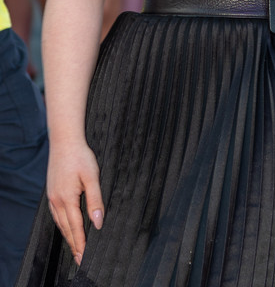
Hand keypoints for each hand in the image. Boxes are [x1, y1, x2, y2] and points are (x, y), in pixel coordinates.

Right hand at [47, 140, 103, 265]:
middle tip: (80, 259)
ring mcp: (52, 196)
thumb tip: (98, 222)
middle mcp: (56, 200)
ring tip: (75, 247)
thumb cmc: (80, 156)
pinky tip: (66, 226)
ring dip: (68, 235)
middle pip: (66, 228)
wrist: (64, 140)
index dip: (81, 242)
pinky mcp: (52, 191)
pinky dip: (62, 224)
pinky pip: (56, 214)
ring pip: (60, 222)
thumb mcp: (92, 177)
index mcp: (67, 199)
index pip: (75, 227)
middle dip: (74, 244)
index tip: (84, 257)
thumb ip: (95, 200)